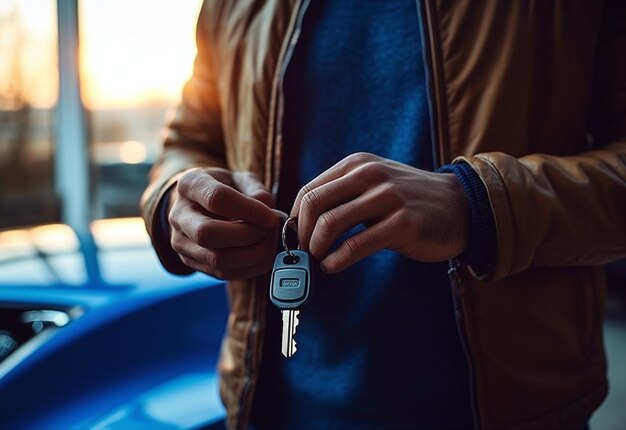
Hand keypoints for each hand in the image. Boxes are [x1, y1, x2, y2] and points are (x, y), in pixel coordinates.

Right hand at [168, 168, 278, 278]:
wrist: (202, 205)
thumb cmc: (227, 189)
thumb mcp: (242, 180)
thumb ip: (257, 192)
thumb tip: (268, 215)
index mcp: (190, 184)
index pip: (217, 198)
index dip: (249, 210)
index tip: (270, 217)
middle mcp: (179, 214)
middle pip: (208, 234)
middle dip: (247, 236)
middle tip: (268, 230)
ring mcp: (181, 242)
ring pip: (216, 259)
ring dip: (252, 255)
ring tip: (268, 242)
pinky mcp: (192, 262)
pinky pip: (223, 273)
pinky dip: (250, 268)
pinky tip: (262, 255)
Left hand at [290, 153, 469, 272]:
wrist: (460, 206)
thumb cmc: (409, 199)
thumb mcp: (374, 183)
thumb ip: (343, 194)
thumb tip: (302, 222)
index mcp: (357, 165)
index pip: (309, 190)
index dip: (294, 219)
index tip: (295, 238)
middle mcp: (369, 175)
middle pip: (313, 205)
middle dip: (300, 234)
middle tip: (303, 252)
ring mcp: (387, 198)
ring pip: (329, 224)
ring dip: (315, 248)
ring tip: (319, 260)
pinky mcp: (401, 225)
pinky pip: (355, 245)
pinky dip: (336, 260)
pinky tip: (333, 266)